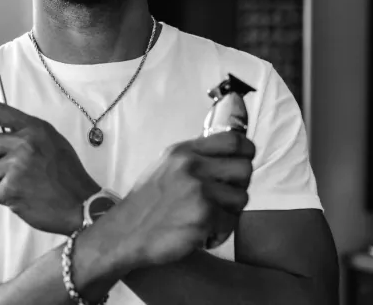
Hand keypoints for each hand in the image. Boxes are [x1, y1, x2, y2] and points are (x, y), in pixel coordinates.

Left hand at [0, 102, 100, 234]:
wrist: (81, 204)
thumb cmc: (67, 173)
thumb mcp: (52, 140)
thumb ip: (27, 132)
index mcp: (34, 128)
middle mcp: (24, 144)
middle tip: (5, 163)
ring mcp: (16, 167)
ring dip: (1, 179)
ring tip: (24, 183)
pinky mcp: (11, 190)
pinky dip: (8, 197)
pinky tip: (26, 196)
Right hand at [109, 130, 254, 268]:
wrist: (127, 232)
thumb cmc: (147, 203)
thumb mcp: (165, 167)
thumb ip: (194, 158)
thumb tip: (228, 155)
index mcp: (183, 151)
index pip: (232, 140)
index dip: (246, 151)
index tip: (244, 160)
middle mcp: (191, 166)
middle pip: (244, 168)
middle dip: (239, 184)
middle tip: (225, 196)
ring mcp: (199, 191)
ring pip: (242, 197)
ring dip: (231, 210)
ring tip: (211, 215)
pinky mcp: (204, 216)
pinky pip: (232, 221)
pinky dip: (222, 230)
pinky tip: (205, 230)